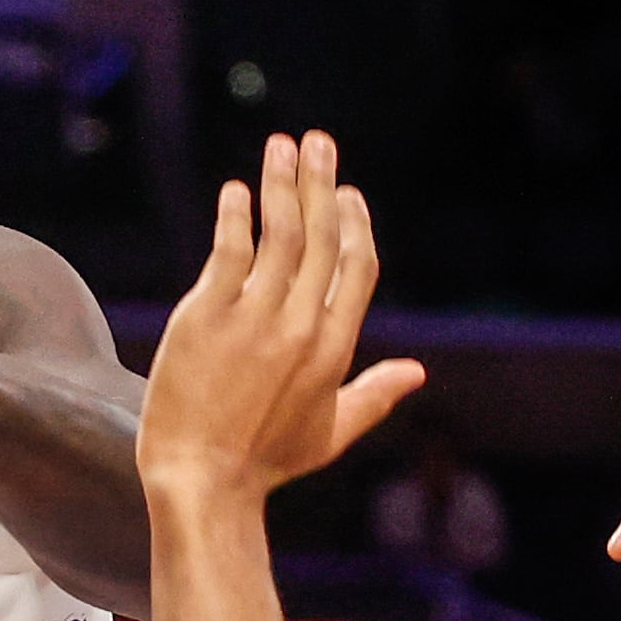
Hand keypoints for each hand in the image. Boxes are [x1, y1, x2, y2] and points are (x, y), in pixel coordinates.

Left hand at [137, 133, 425, 506]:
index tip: (346, 191)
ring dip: (281, 184)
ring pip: (279, 234)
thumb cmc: (264, 461)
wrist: (202, 480)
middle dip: (322, 183)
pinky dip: (235, 217)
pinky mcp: (206, 317)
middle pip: (322, 237)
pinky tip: (236, 191)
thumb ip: (376, 394)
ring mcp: (255, 319)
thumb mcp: (332, 431)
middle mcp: (302, 325)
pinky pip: (227, 253)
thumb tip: (418, 373)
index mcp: (335, 347)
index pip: (356, 267)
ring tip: (281, 145)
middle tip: (317, 141)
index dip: (354, 223)